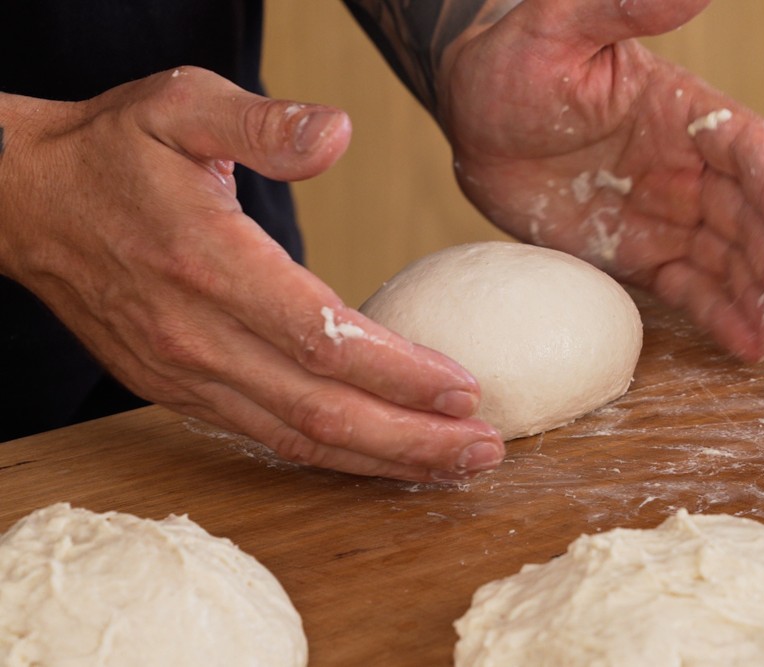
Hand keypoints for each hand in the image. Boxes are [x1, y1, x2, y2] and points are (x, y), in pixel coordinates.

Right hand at [0, 67, 502, 480]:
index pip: (321, 337)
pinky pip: (264, 437)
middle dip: (409, 438)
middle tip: (482, 449)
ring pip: (295, 437)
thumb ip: (261, 124)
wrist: (27, 204)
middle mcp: (196, 334)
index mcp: (209, 262)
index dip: (398, 371)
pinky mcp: (177, 390)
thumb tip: (337, 133)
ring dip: (379, 459)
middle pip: (320, 409)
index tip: (465, 387)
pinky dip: (329, 456)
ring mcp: (183, 373)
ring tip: (450, 465)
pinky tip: (378, 457)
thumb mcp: (182, 105)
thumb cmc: (113, 152)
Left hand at [438, 0, 763, 362]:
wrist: (473, 115)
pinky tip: (748, 346)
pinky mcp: (633, 251)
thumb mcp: (559, 24)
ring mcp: (662, 213)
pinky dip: (715, 314)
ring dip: (759, 302)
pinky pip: (683, 286)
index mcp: (683, 111)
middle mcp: (685, 166)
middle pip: (750, 220)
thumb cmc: (514, 62)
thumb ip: (624, 8)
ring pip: (725, 262)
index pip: (748, 154)